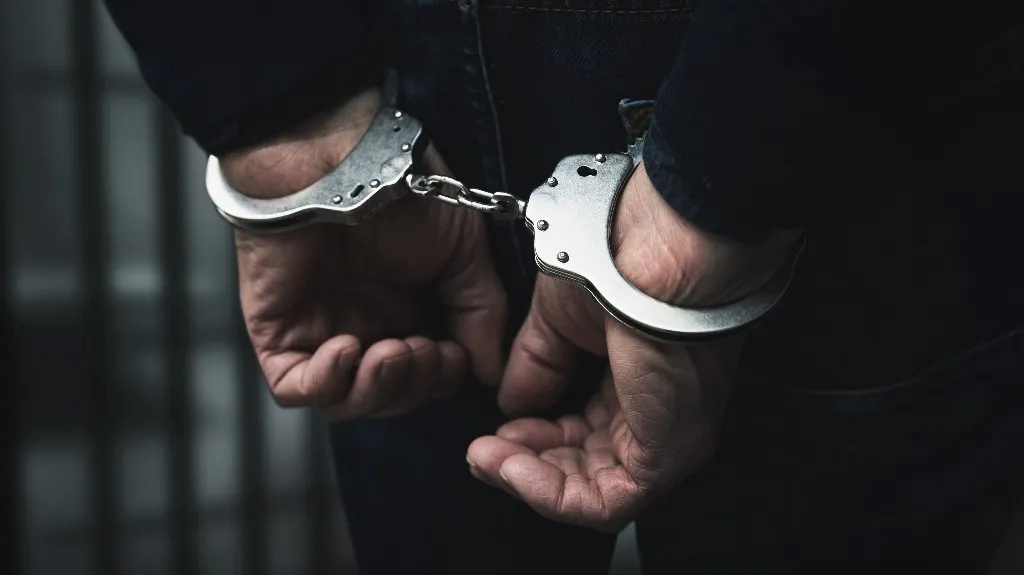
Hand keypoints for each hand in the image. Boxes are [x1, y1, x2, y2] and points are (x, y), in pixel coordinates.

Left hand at [223, 87, 506, 418]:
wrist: (339, 154)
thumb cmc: (401, 188)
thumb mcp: (466, 251)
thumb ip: (482, 311)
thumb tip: (493, 371)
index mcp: (409, 309)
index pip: (427, 376)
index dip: (444, 378)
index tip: (459, 355)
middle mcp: (366, 323)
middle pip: (391, 396)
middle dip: (416, 385)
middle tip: (428, 350)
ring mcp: (320, 330)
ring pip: (347, 400)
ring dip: (379, 388)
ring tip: (394, 350)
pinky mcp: (277, 330)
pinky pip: (295, 387)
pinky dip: (328, 382)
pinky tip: (350, 349)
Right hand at [466, 163, 797, 530]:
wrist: (657, 250)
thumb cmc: (620, 262)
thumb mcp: (558, 320)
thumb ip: (535, 366)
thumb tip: (509, 404)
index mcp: (640, 377)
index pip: (585, 429)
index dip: (533, 435)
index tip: (494, 429)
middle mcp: (659, 413)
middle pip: (585, 465)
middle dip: (526, 460)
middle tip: (484, 450)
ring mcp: (666, 439)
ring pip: (592, 491)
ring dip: (529, 480)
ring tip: (487, 458)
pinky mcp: (666, 458)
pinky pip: (603, 503)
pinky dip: (549, 493)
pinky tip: (511, 467)